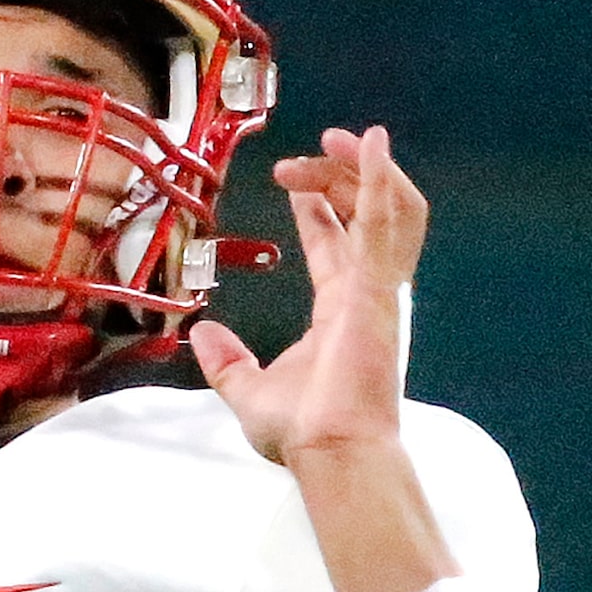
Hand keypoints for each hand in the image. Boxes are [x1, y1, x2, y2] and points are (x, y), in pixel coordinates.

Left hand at [191, 125, 426, 464]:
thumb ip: (227, 362)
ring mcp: (380, 289)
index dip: (320, 206)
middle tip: (303, 156)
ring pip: (387, 209)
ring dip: (364, 170)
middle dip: (337, 178)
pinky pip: (386, 223)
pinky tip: (370, 144)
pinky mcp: (380, 289)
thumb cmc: (304, 432)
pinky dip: (380, 181)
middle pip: (362, 216)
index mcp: (342, 311)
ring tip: (340, 139)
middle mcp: (367, 293)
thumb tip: (203, 336)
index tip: (298, 177)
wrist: (330, 453)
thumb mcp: (248, 391)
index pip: (336, 243)